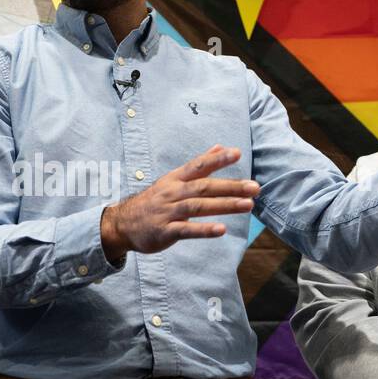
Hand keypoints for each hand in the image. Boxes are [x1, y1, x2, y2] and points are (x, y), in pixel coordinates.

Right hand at [100, 145, 258, 260]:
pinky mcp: (165, 231)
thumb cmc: (154, 201)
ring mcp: (168, 212)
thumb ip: (199, 165)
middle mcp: (172, 193)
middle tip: (255, 188)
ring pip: (199, 207)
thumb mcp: (173, 179)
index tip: (237, 154)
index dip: (217, 159)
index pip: (198, 165)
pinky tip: (221, 230)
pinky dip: (204, 230)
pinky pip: (186, 230)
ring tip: (247, 205)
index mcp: (175, 179)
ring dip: (224, 205)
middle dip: (231, 187)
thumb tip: (220, 147)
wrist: (122, 224)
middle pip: (204, 187)